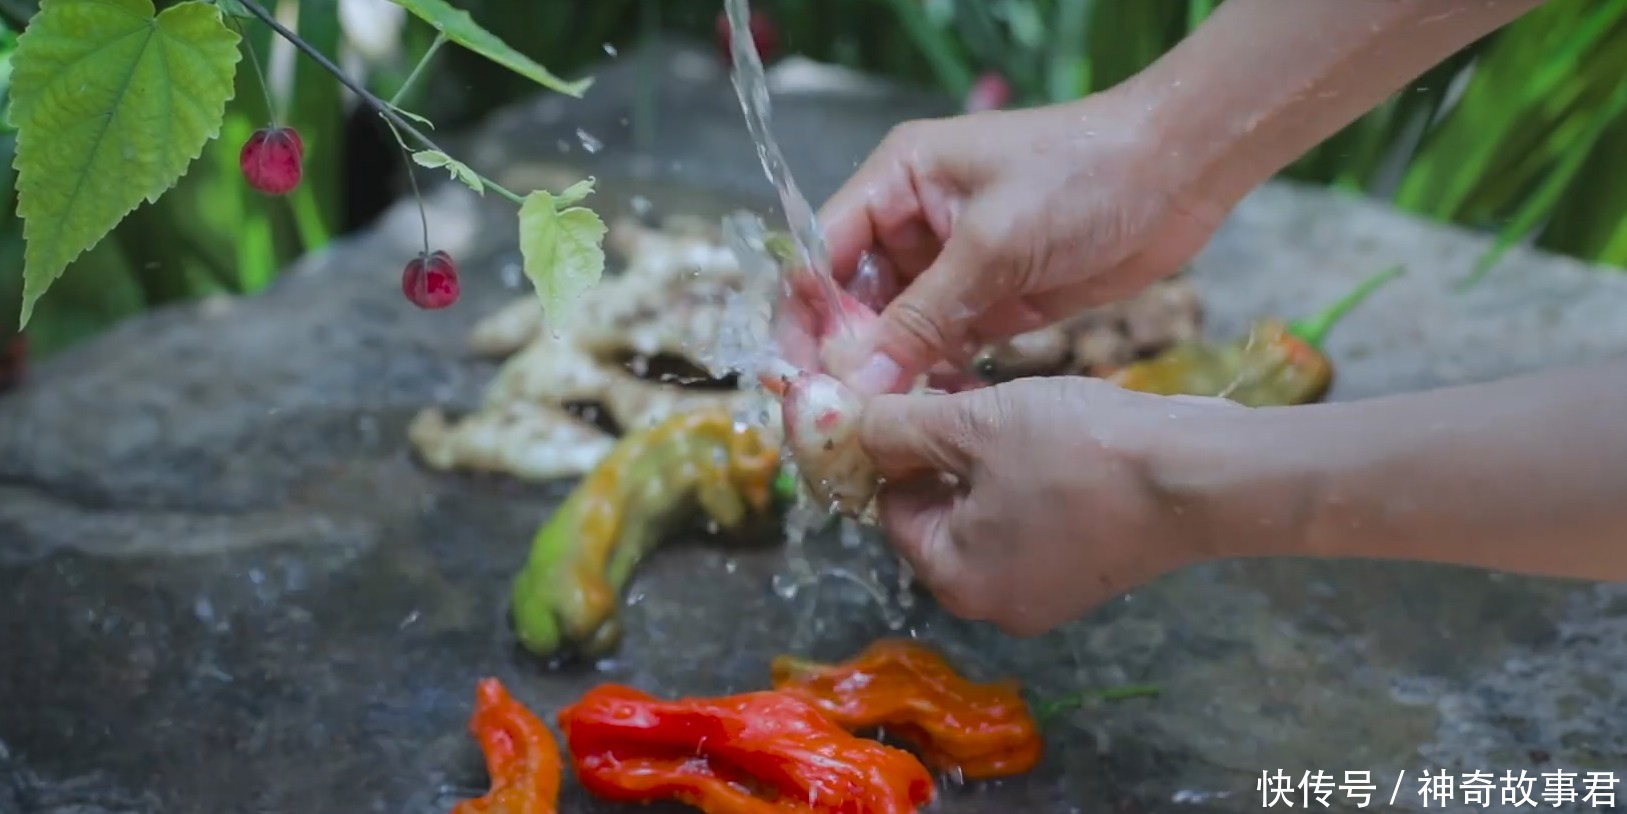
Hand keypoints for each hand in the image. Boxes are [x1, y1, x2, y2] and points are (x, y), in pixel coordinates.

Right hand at [780, 86, 1232, 396]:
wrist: (1179, 173)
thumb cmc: (1081, 178)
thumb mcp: (993, 244)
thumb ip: (923, 316)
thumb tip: (857, 383)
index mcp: (898, 181)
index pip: (822, 252)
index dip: (803, 317)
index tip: (797, 382)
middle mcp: (913, 222)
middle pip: (852, 298)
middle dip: (843, 356)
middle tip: (834, 421)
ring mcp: (953, 263)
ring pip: (895, 329)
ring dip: (886, 375)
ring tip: (874, 431)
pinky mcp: (993, 298)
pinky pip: (942, 344)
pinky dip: (932, 378)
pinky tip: (924, 416)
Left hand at [859, 375, 1244, 636]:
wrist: (1199, 475)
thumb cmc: (1077, 450)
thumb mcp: (971, 424)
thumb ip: (900, 428)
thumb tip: (856, 429)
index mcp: (955, 579)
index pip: (892, 509)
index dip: (898, 449)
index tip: (917, 398)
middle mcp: (995, 602)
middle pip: (940, 515)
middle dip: (946, 452)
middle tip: (966, 393)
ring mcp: (1049, 593)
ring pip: (989, 512)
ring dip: (989, 457)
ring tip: (1011, 403)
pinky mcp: (1091, 572)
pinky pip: (1036, 519)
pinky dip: (1033, 477)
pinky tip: (1055, 431)